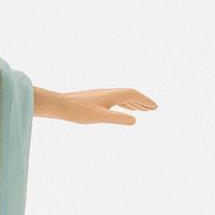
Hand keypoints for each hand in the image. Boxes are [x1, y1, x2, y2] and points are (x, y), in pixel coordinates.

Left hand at [35, 87, 157, 123]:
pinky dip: (122, 104)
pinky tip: (121, 110)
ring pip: (121, 97)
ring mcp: (101, 96)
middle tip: (153, 109)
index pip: (133, 94)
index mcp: (111, 95)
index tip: (155, 108)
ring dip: (133, 103)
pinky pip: (113, 100)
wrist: (59, 105)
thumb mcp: (99, 117)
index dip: (145, 101)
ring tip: (142, 110)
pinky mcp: (94, 100)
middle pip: (129, 95)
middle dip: (142, 101)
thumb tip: (135, 121)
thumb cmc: (78, 111)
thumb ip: (117, 118)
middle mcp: (108, 93)